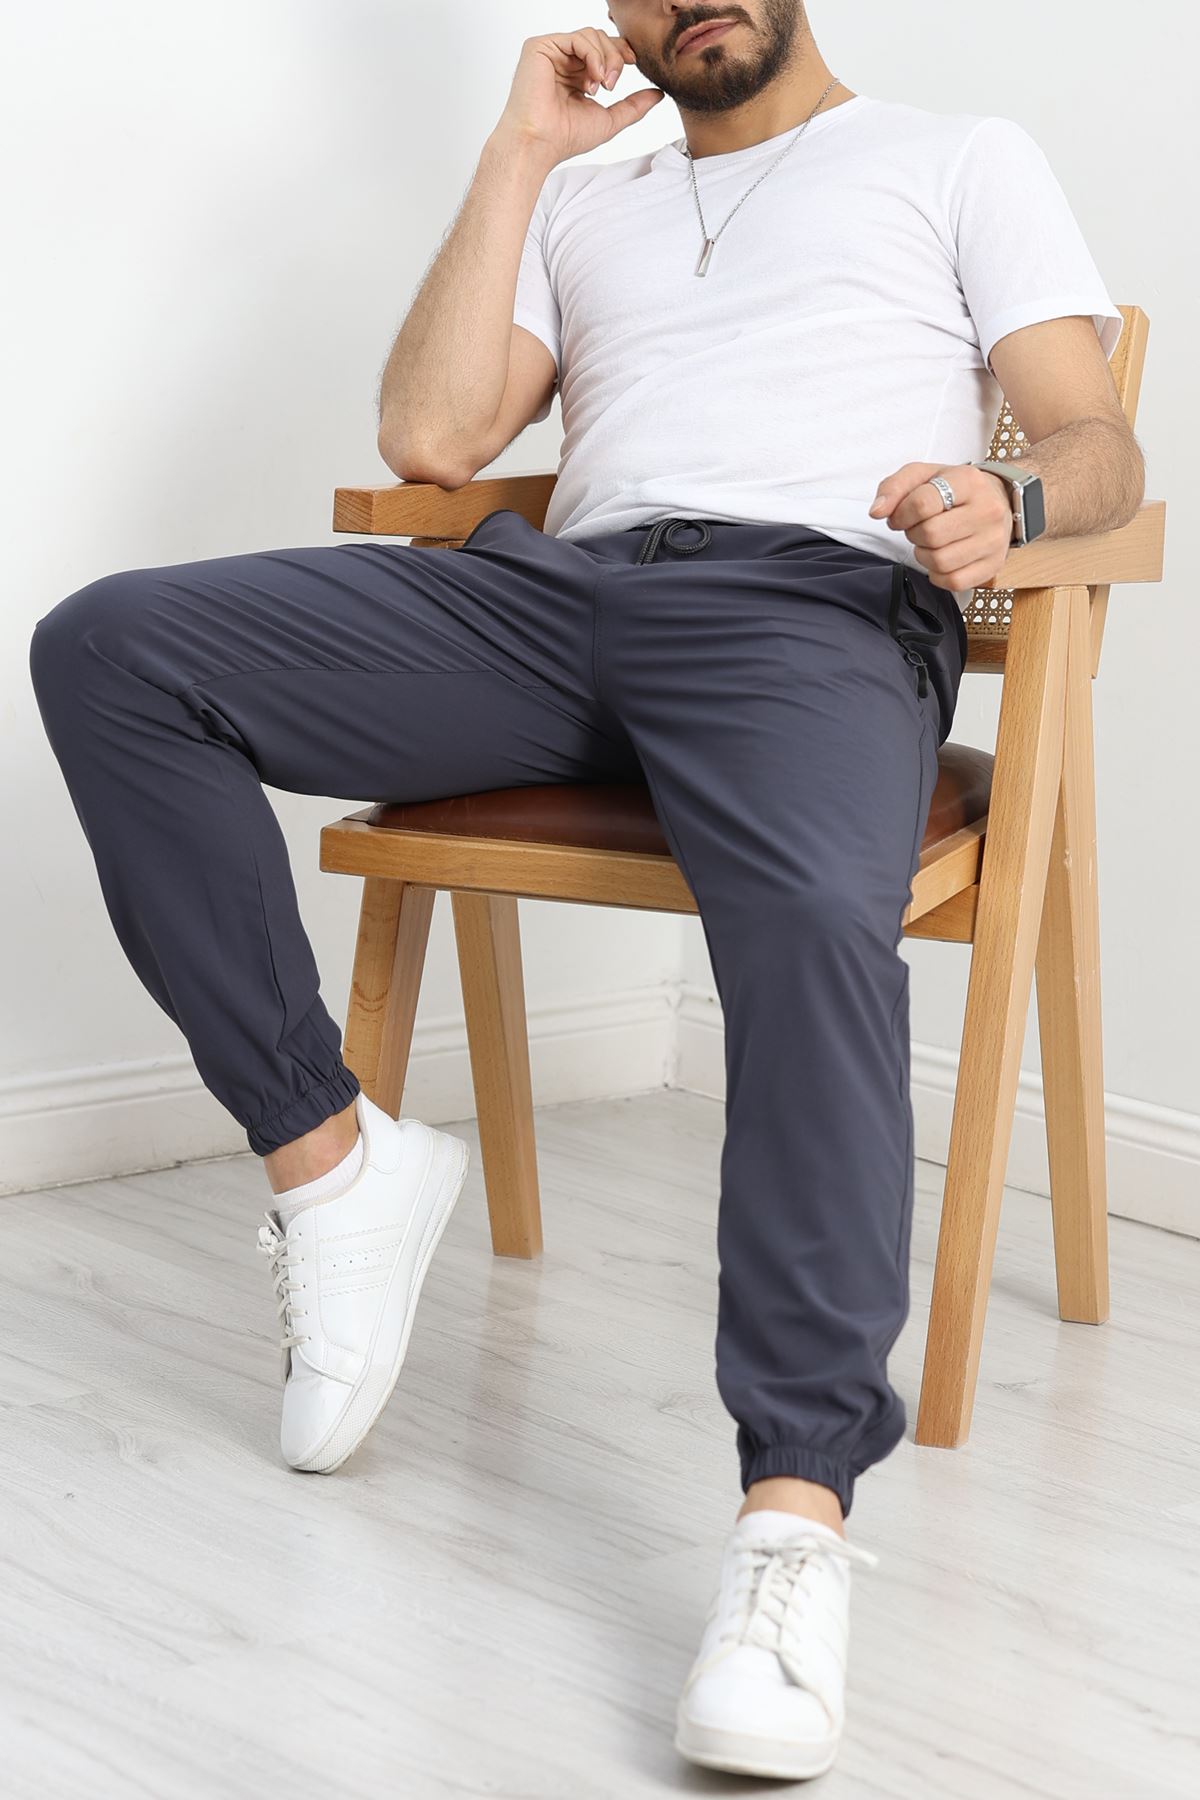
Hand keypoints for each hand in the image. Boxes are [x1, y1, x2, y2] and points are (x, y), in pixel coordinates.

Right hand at [495, 30, 664, 166]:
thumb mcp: (609, 120)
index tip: (635, 63)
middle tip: (613, 85)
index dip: (621, 52)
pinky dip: (592, 54)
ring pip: (591, 34)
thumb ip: (633, 106)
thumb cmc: (565, 138)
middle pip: (600, 38)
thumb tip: (658, 94)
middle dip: (616, 57)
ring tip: (602, 86)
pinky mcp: (540, 47)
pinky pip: (576, 36)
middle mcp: (563, 61)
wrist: (540, 144)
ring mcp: (551, 53)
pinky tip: (593, 78)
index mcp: (576, 75)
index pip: (604, 49)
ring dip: (605, 58)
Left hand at [867, 462, 1014, 590]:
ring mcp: (993, 540)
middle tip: (918, 529)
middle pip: (930, 534)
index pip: (923, 503)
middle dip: (914, 534)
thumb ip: (894, 487)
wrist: (997, 500)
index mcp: (969, 481)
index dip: (901, 514)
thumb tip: (877, 511)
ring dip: (924, 555)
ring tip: (930, 543)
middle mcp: (987, 510)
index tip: (900, 516)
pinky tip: (941, 559)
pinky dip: (938, 575)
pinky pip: (953, 582)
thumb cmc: (955, 489)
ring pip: (940, 561)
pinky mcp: (993, 565)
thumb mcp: (924, 476)